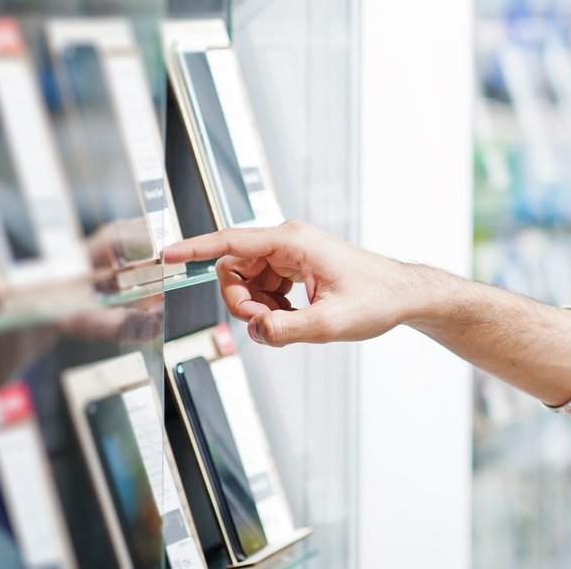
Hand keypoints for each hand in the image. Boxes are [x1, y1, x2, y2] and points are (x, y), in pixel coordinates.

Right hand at [163, 222, 427, 347]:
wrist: (403, 295)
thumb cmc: (377, 299)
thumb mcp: (329, 323)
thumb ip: (285, 330)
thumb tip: (254, 330)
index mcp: (293, 242)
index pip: (231, 242)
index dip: (195, 248)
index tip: (166, 254)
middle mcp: (288, 241)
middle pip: (233, 269)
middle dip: (241, 301)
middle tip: (269, 323)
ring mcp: (291, 253)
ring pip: (247, 282)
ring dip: (258, 308)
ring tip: (293, 321)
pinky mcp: (295, 266)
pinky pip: (263, 288)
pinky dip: (271, 308)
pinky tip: (296, 316)